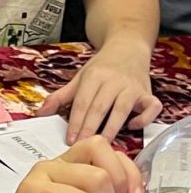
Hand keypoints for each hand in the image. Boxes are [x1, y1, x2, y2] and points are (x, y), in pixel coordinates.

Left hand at [37, 42, 161, 143]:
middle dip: (90, 128)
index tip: (69, 141)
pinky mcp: (147, 92)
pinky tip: (133, 127)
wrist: (128, 45)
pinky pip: (151, 107)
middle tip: (82, 147)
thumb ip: (61, 97)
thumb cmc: (102, 67)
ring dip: (112, 128)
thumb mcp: (79, 78)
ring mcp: (132, 87)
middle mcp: (114, 81)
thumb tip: (40, 113)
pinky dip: (145, 118)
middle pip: (100, 107)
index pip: (83, 102)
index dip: (76, 122)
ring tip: (103, 145)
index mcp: (94, 77)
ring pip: (122, 109)